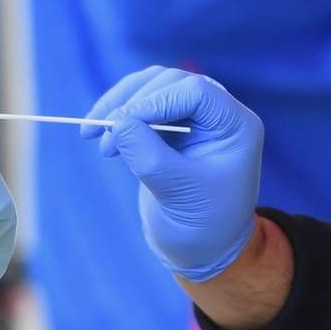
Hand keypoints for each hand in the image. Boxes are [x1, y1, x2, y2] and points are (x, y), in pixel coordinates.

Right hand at [84, 66, 263, 282]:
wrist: (202, 247)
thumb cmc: (202, 224)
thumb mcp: (178, 192)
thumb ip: (150, 156)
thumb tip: (118, 121)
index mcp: (236, 126)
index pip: (196, 92)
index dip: (156, 100)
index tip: (121, 124)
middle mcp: (218, 115)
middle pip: (171, 82)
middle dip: (132, 103)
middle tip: (102, 135)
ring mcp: (194, 117)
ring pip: (152, 86)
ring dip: (119, 105)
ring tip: (94, 136)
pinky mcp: (171, 125)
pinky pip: (141, 103)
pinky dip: (119, 116)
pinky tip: (105, 141)